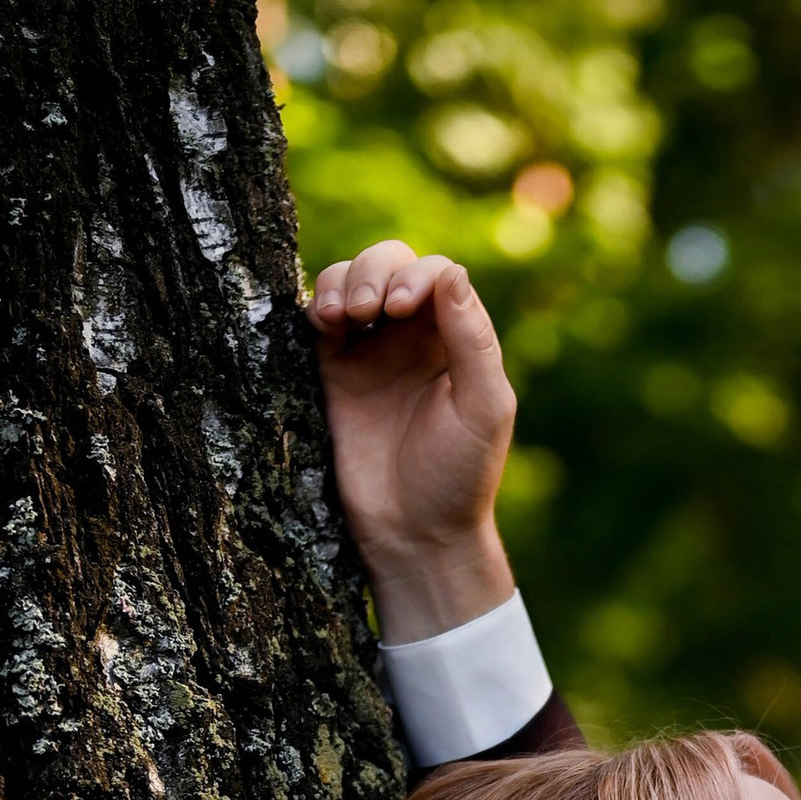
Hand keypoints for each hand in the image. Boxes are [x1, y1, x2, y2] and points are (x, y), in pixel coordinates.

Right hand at [308, 241, 516, 637]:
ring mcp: (370, 352)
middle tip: (371, 310)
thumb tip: (450, 272)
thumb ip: (472, 339)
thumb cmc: (459, 476)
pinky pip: (318, 319)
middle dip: (375, 270)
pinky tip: (322, 322)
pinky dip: (316, 304)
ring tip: (342, 318)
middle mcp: (413, 337)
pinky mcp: (332, 373)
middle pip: (389, 265)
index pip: (437, 274)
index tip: (403, 306)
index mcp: (457, 339)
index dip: (417, 275)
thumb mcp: (484, 407)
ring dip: (342, 282)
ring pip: (348, 281)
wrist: (414, 534)